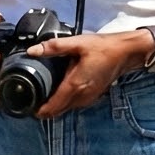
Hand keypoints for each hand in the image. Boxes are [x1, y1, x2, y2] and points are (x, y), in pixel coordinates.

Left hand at [25, 30, 152, 117]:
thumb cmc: (103, 48)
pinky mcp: (93, 95)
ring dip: (55, 106)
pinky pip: (75, 104)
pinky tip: (60, 90)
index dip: (39, 111)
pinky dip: (65, 101)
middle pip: (58, 111)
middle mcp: (82, 96)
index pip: (53, 106)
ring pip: (67, 108)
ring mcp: (89, 98)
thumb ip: (54, 47)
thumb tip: (32, 51)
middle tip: (31, 100)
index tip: (27, 107)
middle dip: (44, 109)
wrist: (126, 53)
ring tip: (42, 95)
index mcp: (75, 85)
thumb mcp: (77, 43)